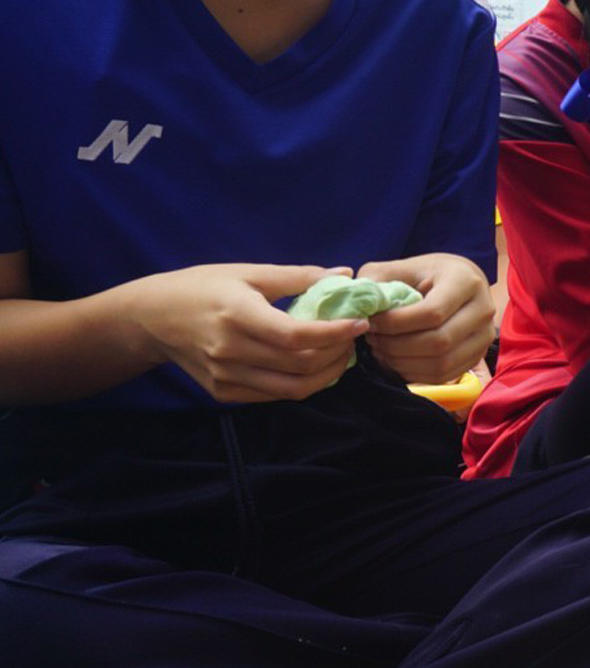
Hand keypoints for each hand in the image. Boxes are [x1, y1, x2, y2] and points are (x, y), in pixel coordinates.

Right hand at [127, 263, 366, 402]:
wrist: (152, 318)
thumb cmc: (202, 287)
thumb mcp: (248, 272)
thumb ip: (298, 276)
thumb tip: (344, 274)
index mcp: (238, 316)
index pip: (296, 336)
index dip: (334, 333)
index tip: (360, 323)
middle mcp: (230, 351)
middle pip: (300, 365)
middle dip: (337, 352)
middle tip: (354, 336)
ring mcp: (226, 377)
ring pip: (292, 389)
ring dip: (327, 374)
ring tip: (341, 353)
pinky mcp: (223, 392)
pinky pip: (274, 395)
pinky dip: (302, 384)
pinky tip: (315, 365)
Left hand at [358, 253, 493, 384]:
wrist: (458, 283)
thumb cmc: (425, 274)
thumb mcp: (400, 268)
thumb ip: (376, 280)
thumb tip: (357, 304)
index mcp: (465, 281)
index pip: (432, 312)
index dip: (396, 323)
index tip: (371, 322)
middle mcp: (484, 309)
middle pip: (439, 342)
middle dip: (397, 345)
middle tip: (373, 339)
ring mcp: (484, 336)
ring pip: (441, 363)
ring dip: (403, 362)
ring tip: (381, 350)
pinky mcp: (478, 355)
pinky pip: (443, 375)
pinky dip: (414, 373)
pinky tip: (396, 360)